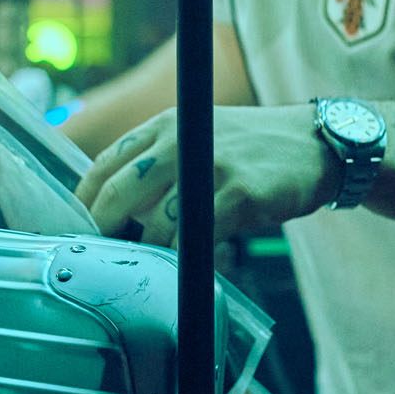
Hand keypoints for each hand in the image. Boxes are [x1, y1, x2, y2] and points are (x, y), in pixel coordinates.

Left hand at [73, 104, 337, 246]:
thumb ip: (159, 161)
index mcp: (166, 124)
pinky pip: (199, 238)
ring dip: (150, 251)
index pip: (106, 163)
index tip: (79, 229)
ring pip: (157, 221)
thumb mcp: (199, 135)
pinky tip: (190, 269)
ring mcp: (212, 166)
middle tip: (101, 257)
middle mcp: (183, 139)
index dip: (85, 202)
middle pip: (120, 191)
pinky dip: (188, 259)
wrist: (316, 143)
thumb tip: (116, 205)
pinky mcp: (240, 193)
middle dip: (105, 230)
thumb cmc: (252, 149)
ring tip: (150, 267)